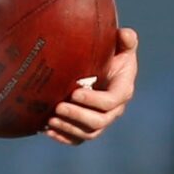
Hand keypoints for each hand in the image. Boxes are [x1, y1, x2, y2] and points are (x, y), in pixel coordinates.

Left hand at [46, 27, 137, 144]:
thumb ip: (126, 39)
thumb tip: (124, 34)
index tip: (74, 92)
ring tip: (50, 119)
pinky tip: (47, 130)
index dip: (93, 100)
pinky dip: (63, 137)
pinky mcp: (88, 127)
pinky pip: (77, 138)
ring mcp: (102, 120)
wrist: (103, 67)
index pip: (111, 101)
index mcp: (123, 90)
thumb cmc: (112, 53)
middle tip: (58, 106)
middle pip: (99, 121)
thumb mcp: (121, 44)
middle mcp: (114, 110)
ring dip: (69, 128)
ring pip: (88, 133)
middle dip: (77, 116)